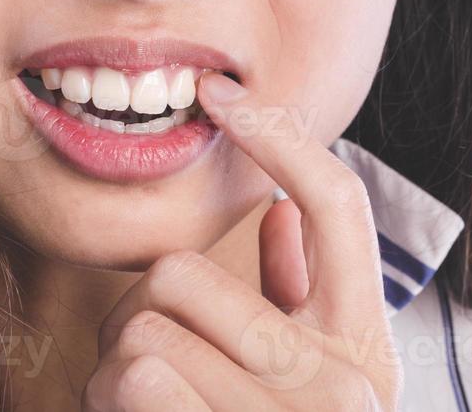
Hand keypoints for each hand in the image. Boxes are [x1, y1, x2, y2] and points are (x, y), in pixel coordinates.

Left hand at [82, 72, 402, 410]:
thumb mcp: (311, 383)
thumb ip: (300, 297)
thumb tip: (282, 211)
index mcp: (367, 352)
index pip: (338, 202)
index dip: (278, 134)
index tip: (216, 91)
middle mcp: (345, 386)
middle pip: (183, 272)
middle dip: (133, 312)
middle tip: (131, 356)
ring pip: (146, 327)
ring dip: (114, 366)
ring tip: (133, 401)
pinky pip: (133, 377)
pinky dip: (103, 399)